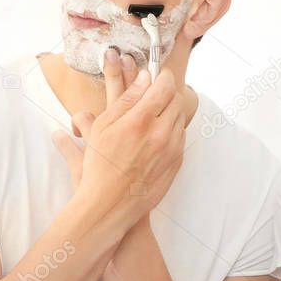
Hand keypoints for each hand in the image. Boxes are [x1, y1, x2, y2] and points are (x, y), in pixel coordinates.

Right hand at [52, 49, 185, 230]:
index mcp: (142, 120)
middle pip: (176, 100)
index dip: (163, 76)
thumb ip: (127, 99)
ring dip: (170, 112)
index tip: (157, 75)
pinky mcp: (176, 163)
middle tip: (154, 93)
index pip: (165, 86)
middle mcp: (162, 133)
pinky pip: (180, 138)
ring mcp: (172, 150)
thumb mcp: (103, 127)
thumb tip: (145, 79)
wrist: (110, 205)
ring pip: (180, 119)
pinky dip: (171, 131)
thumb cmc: (100, 166)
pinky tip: (155, 136)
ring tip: (152, 116)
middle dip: (166, 93)